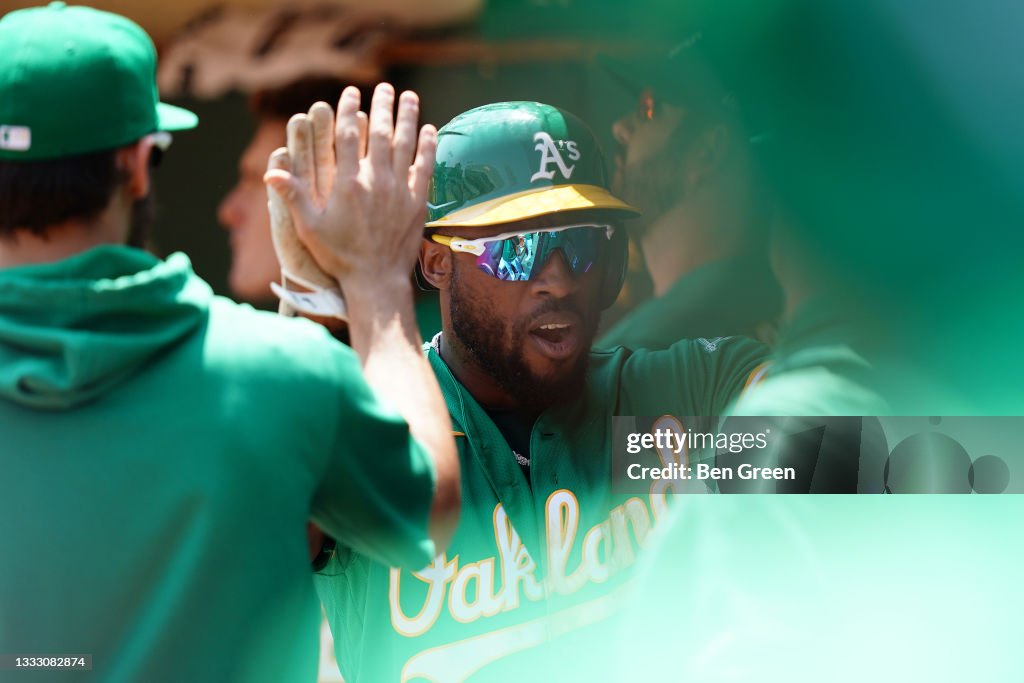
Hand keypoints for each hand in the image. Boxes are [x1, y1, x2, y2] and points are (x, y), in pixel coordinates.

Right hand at [264, 83, 436, 290]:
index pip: (347, 137)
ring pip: (406, 144)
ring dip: (408, 117)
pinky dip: (428, 146)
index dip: (348, 111)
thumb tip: (270, 171)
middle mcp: (376, 181)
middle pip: (380, 133)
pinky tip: (430, 129)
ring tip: (409, 97)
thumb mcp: (308, 227)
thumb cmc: (339, 256)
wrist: (376, 281)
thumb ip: (293, 196)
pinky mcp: (418, 202)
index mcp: (348, 183)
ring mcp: (400, 190)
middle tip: (382, 87)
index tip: (350, 93)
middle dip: (381, 106)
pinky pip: (426, 166)